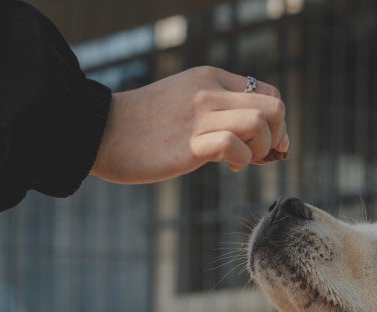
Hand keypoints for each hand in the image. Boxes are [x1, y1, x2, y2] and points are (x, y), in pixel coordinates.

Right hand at [89, 65, 289, 183]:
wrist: (99, 130)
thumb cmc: (142, 125)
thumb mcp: (184, 104)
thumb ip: (216, 112)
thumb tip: (252, 139)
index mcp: (210, 79)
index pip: (268, 92)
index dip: (276, 122)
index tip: (263, 144)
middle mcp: (209, 92)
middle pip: (274, 106)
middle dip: (277, 137)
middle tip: (259, 156)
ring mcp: (199, 117)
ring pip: (259, 122)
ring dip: (261, 149)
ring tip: (242, 162)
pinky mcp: (188, 145)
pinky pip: (233, 145)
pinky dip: (241, 161)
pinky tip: (227, 167)